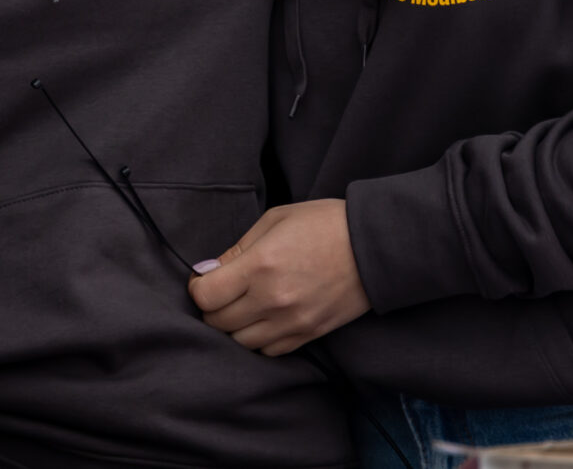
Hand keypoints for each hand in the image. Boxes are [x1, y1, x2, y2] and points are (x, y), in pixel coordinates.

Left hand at [188, 199, 370, 356]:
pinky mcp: (309, 335)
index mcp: (260, 266)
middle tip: (222, 292)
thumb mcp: (274, 220)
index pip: (206, 296)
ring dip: (234, 326)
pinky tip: (263, 319)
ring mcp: (292, 322)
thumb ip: (237, 249)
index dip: (198, 288)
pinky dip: (259, 340)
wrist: (373, 246)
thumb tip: (207, 271)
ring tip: (242, 306)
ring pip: (240, 343)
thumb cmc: (322, 224)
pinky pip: (269, 351)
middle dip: (212, 308)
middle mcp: (273, 300)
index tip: (205, 279)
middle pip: (218, 323)